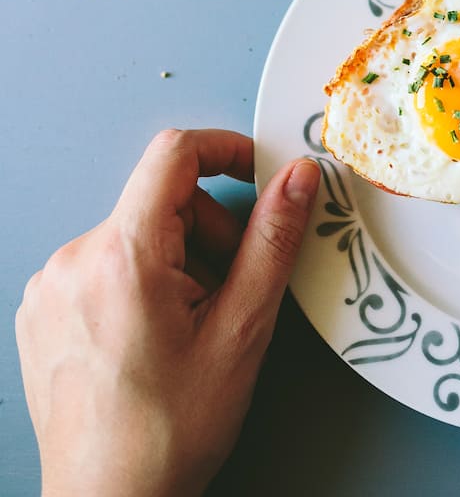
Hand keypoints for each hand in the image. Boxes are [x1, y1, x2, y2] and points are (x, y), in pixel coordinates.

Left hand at [16, 129, 319, 496]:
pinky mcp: (44, 310)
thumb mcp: (243, 328)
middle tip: (230, 296)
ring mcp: (51, 286)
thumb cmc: (171, 428)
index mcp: (123, 256)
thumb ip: (272, 241)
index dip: (226, 150)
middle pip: (161, 203)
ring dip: (178, 265)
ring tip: (193, 329)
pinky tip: (158, 339)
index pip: (173, 155)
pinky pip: (105, 266)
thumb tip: (296, 178)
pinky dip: (143, 285)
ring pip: (136, 237)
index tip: (257, 171)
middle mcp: (74, 260)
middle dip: (210, 235)